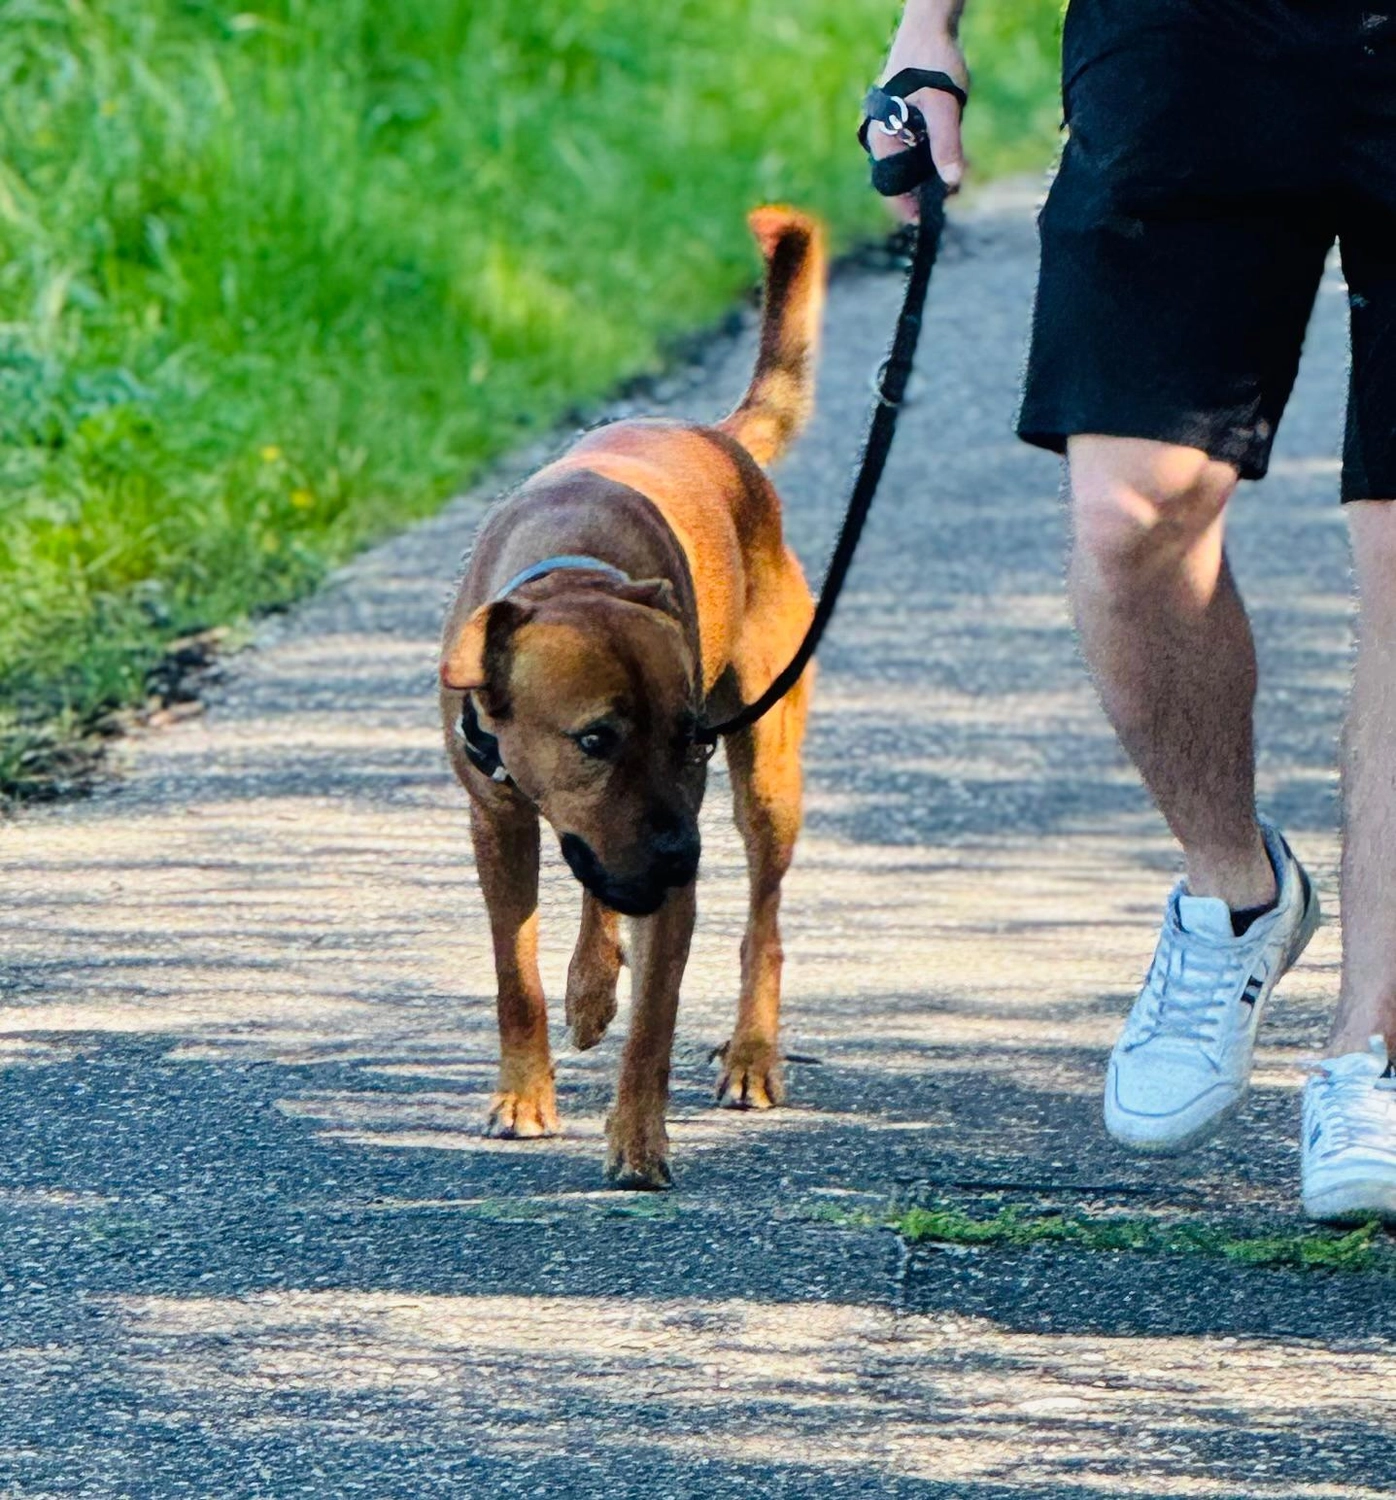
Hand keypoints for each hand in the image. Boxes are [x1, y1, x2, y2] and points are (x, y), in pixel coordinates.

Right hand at [867, 29, 968, 222]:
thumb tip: (954, 182)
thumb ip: (947, 145)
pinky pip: (919, 149)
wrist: (931, 26)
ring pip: (913, 165)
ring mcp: (895, 130)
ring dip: (934, 174)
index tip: (927, 220)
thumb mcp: (944, 107)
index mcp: (883, 138)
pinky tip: (954, 159)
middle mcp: (884, 138)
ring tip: (959, 178)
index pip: (890, 188)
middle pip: (903, 179)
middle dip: (926, 190)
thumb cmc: (932, 62)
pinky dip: (935, 157)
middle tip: (954, 195)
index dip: (907, 207)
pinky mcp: (907, 122)